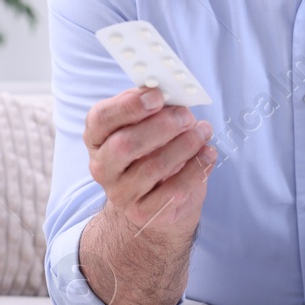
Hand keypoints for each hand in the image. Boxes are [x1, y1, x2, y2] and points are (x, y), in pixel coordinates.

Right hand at [84, 86, 216, 242]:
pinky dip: (196, 169)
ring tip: (203, 131)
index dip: (128, 106)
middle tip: (186, 115)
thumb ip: (153, 107)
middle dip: (161, 126)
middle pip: (125, 144)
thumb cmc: (153, 153)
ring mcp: (121, 194)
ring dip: (184, 145)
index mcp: (97, 137)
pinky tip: (208, 154)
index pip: (101, 118)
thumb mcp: (147, 126)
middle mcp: (102, 167)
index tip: (157, 96)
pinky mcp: (145, 213)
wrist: (158, 204)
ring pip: (153, 167)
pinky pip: (174, 191)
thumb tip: (171, 92)